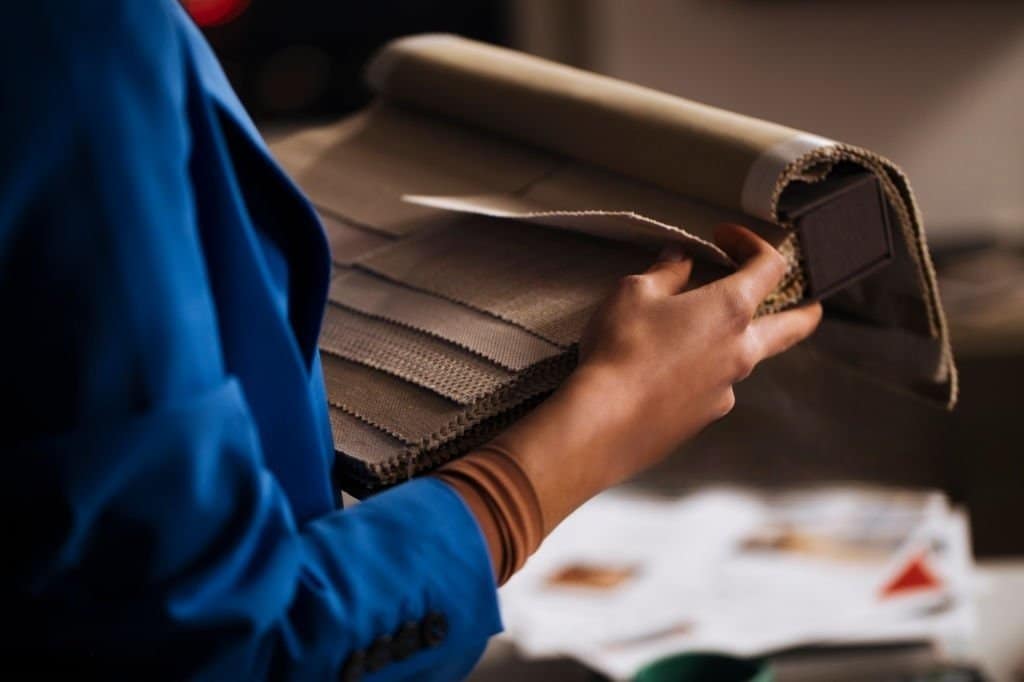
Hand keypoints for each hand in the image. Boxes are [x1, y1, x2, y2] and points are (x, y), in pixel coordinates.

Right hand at [487, 224, 821, 530]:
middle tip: (809, 303)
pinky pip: (714, 386)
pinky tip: (665, 371)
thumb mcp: (634, 293)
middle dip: (806, 309)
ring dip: (733, 339)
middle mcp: (741, 349)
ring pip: (746, 358)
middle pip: (793, 326)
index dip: (752, 244)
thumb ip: (664, 273)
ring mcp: (727, 388)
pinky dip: (701, 372)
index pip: (768, 266)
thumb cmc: (621, 349)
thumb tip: (678, 261)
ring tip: (693, 332)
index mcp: (730, 308)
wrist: (605, 420)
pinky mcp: (705, 417)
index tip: (724, 238)